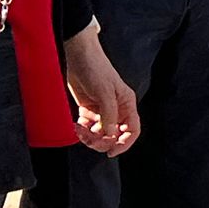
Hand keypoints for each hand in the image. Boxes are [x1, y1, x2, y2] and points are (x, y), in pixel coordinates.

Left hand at [65, 24, 138, 156]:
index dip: (124, 143)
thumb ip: (109, 115)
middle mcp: (116, 109)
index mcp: (126, 104)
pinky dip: (81, 130)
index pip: (132, 130)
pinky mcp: (88, 108)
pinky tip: (76, 124)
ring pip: (99, 133)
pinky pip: (87, 127)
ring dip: (89, 136)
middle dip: (101, 140)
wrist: (77, 56)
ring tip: (79, 129)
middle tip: (89, 139)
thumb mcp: (105, 92)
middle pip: (114, 135)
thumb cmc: (96, 68)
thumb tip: (110, 135)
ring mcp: (102, 109)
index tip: (111, 151)